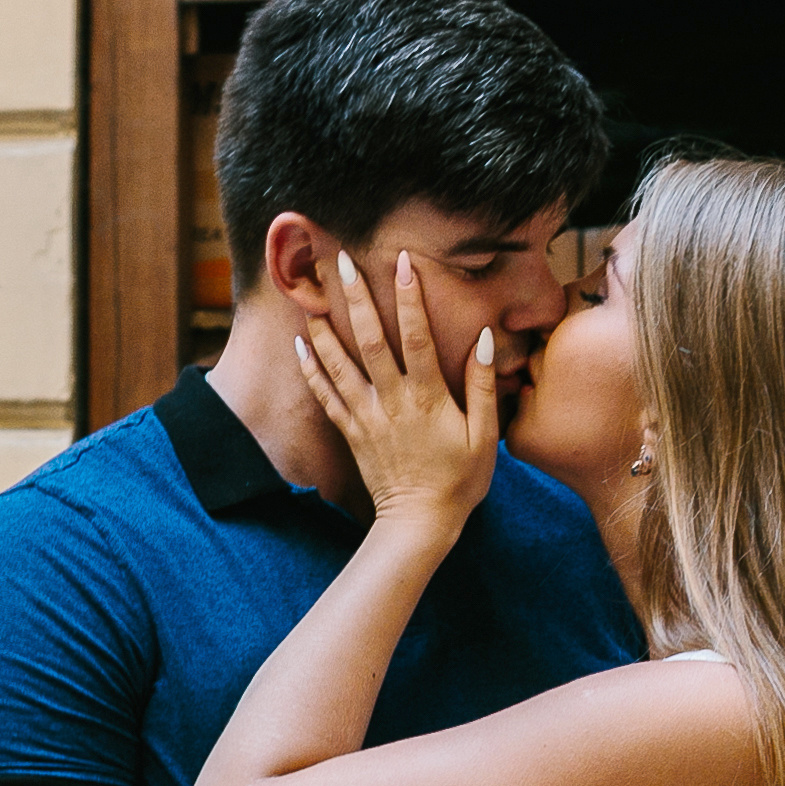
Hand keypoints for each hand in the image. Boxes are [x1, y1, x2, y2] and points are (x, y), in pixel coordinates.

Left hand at [296, 248, 496, 533]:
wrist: (419, 524)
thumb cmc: (459, 481)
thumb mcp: (484, 436)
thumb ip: (483, 387)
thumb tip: (484, 340)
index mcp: (428, 397)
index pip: (417, 337)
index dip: (409, 297)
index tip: (403, 262)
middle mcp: (392, 401)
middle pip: (370, 340)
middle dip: (355, 298)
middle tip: (340, 262)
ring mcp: (367, 417)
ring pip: (340, 365)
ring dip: (324, 328)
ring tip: (310, 296)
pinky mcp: (351, 433)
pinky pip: (326, 397)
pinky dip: (312, 370)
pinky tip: (300, 346)